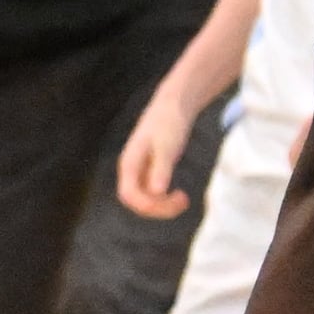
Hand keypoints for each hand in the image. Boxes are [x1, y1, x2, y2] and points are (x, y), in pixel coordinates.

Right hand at [116, 88, 199, 219]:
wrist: (172, 106)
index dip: (149, 205)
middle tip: (184, 201)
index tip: (175, 200)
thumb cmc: (169, 123)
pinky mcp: (149, 170)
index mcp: (129, 163)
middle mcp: (130, 170)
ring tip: (184, 199)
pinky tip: (180, 194)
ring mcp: (138, 171)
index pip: (129, 195)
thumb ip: (161, 169)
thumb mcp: (167, 147)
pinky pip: (151, 193)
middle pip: (135, 201)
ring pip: (144, 199)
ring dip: (162, 206)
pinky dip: (165, 199)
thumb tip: (157, 192)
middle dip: (158, 208)